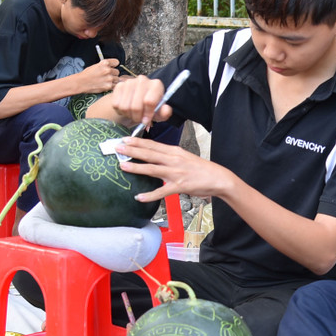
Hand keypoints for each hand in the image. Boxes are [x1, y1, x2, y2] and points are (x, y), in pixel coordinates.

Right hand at [77, 58, 121, 94]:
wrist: (81, 82)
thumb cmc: (87, 74)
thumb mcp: (96, 65)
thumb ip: (106, 66)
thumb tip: (114, 67)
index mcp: (104, 63)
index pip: (116, 62)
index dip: (114, 65)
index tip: (112, 67)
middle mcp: (107, 70)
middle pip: (117, 71)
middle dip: (113, 74)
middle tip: (106, 76)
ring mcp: (109, 78)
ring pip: (117, 79)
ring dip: (113, 80)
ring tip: (105, 81)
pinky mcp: (108, 86)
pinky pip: (115, 85)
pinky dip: (111, 86)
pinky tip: (105, 85)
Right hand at [106, 75, 169, 128]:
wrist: (137, 101)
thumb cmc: (151, 107)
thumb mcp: (160, 112)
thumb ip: (165, 112)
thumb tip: (165, 111)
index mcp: (156, 85)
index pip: (149, 102)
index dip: (147, 114)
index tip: (146, 120)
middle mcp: (143, 80)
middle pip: (136, 106)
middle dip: (137, 117)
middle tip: (139, 119)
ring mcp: (129, 82)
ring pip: (125, 107)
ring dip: (129, 115)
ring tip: (134, 114)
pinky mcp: (119, 86)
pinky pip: (116, 105)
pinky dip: (120, 111)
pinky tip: (127, 109)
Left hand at [115, 137, 234, 200]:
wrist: (218, 178)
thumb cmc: (201, 169)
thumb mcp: (185, 157)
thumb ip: (170, 156)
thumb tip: (156, 156)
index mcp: (174, 152)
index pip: (153, 145)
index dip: (138, 142)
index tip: (125, 138)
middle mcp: (173, 160)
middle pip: (149, 154)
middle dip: (132, 150)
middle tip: (117, 147)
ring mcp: (176, 173)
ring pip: (152, 169)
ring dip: (136, 168)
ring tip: (122, 166)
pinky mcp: (179, 186)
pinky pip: (161, 191)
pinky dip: (150, 195)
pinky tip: (139, 197)